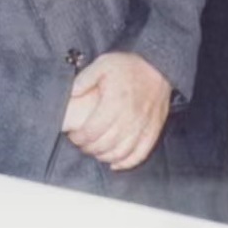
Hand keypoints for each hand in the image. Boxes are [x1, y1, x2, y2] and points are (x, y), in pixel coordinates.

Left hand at [64, 52, 170, 170]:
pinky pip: (140, 154)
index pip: (92, 130)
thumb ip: (84, 79)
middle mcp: (130, 117)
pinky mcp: (153, 130)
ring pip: (121, 152)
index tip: (74, 135)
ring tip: (96, 151)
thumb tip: (69, 95)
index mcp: (115, 102)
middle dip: (89, 148)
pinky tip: (115, 163)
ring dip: (105, 156)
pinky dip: (126, 163)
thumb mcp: (103, 64)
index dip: (79, 138)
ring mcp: (143, 126)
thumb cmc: (129, 66)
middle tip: (82, 144)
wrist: (158, 66)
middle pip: (105, 144)